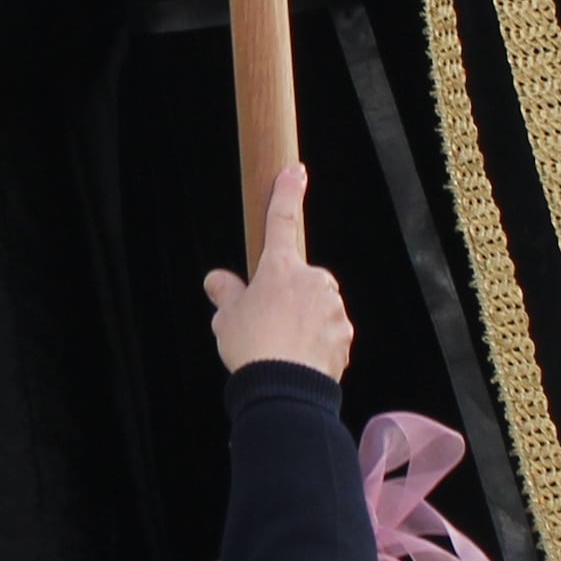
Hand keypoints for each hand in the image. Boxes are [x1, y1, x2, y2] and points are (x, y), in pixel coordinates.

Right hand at [204, 163, 351, 378]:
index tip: (295, 171)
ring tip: (281, 347)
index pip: (282, 222)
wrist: (284, 389)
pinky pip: (328, 332)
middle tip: (267, 323)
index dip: (287, 194)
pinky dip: (316, 342)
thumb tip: (216, 280)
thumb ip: (225, 294)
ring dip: (303, 320)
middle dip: (289, 295)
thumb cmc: (252, 347)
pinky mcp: (344, 334)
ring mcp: (332, 308)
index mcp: (281, 268)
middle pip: (300, 279)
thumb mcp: (226, 319)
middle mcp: (312, 281)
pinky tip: (298, 360)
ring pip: (317, 307)